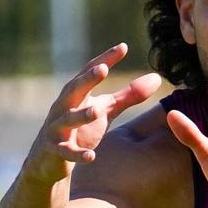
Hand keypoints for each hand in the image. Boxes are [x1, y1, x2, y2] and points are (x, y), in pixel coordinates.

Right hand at [25, 43, 161, 183]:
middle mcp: (64, 106)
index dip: (105, 59)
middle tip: (103, 69)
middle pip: (74, 89)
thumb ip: (129, 95)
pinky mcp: (54, 150)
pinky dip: (77, 153)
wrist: (51, 160)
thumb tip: (157, 77)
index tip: (123, 47)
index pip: (90, 72)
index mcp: (77, 94)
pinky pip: (66, 151)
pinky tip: (91, 156)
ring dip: (81, 115)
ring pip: (68, 119)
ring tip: (97, 111)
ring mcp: (57, 128)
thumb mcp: (106, 110)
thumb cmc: (81, 129)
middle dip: (87, 79)